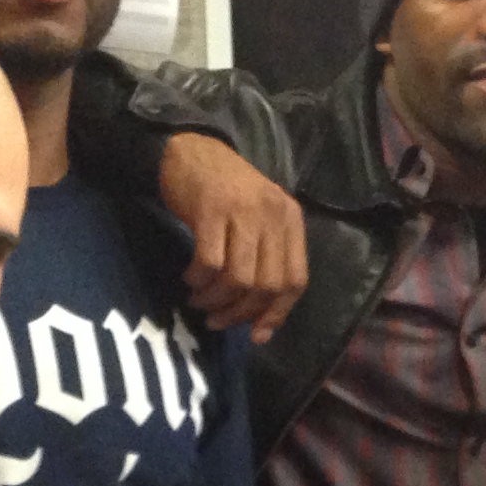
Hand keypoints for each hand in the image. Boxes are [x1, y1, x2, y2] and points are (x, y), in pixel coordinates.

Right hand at [157, 131, 308, 338]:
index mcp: (290, 219)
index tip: (255, 334)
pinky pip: (210, 262)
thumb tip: (262, 329)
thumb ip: (265, 264)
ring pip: (239, 278)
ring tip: (199, 300)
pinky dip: (199, 279)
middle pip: (267, 285)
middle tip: (216, 320)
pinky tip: (191, 278)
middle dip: (240, 313)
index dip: (277, 313)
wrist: (189, 151)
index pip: (296, 280)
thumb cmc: (224, 193)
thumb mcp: (256, 222)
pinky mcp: (212, 209)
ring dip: (216, 300)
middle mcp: (273, 215)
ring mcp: (244, 210)